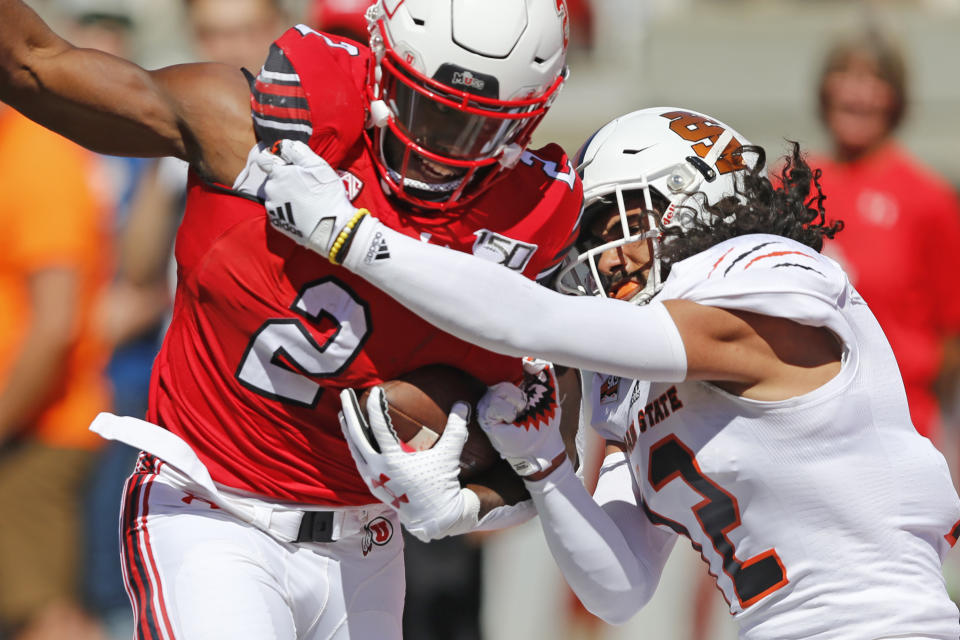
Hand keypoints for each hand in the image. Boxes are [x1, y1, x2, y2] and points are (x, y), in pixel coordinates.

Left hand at [257, 140, 368, 262]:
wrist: (331, 229)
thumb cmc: (326, 194)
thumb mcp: (317, 166)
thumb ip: (298, 151)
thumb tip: (285, 144)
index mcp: (278, 174)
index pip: (264, 159)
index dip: (275, 158)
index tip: (287, 162)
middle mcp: (270, 190)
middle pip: (273, 179)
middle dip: (285, 179)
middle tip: (305, 184)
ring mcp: (272, 208)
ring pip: (276, 195)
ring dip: (286, 194)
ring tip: (306, 200)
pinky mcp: (277, 223)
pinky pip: (279, 211)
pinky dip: (287, 210)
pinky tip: (302, 211)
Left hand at [339, 386, 480, 540]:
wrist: (435, 517)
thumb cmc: (441, 485)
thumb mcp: (449, 456)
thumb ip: (456, 429)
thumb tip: (463, 405)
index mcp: (393, 461)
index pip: (378, 427)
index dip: (375, 406)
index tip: (375, 390)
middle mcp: (377, 469)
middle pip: (357, 435)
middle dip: (350, 412)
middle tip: (344, 394)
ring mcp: (373, 479)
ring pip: (354, 449)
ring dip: (348, 430)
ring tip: (343, 413)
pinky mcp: (373, 486)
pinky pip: (358, 461)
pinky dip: (354, 447)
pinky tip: (354, 439)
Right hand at [478, 358, 565, 477]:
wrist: (542, 444)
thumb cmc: (545, 420)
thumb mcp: (548, 390)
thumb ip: (543, 371)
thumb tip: (531, 356)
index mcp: (511, 382)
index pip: (505, 365)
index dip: (514, 365)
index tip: (525, 381)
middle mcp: (497, 390)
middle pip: (502, 373)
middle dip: (521, 390)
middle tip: (526, 405)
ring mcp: (489, 402)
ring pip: (500, 388)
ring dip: (517, 402)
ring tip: (520, 414)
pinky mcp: (485, 415)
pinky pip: (496, 404)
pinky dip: (509, 412)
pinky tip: (512, 420)